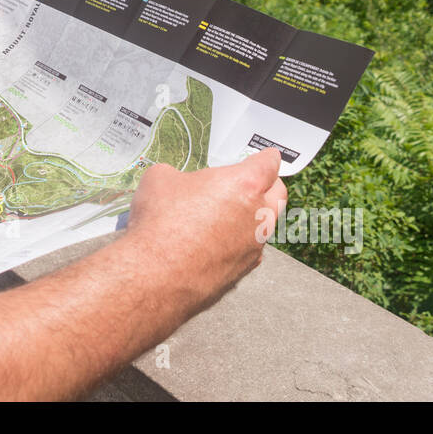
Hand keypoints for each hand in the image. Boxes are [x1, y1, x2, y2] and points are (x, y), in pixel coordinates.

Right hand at [124, 148, 285, 309]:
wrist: (155, 276)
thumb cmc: (162, 224)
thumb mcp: (160, 179)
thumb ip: (179, 176)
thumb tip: (175, 183)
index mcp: (245, 185)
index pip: (269, 164)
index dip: (265, 158)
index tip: (264, 157)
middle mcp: (258, 217)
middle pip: (278, 195)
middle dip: (268, 186)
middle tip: (250, 184)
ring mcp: (253, 248)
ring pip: (263, 227)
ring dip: (249, 218)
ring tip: (220, 217)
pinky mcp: (241, 273)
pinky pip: (246, 252)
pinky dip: (233, 245)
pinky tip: (208, 246)